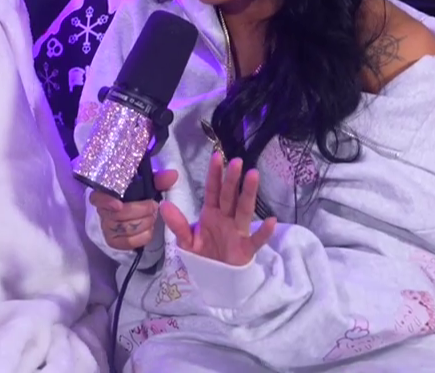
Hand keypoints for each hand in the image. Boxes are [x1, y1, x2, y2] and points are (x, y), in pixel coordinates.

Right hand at [89, 168, 179, 250]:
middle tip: (153, 206)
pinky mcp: (113, 241)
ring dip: (145, 222)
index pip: (98, 198)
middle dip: (141, 210)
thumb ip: (158, 180)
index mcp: (105, 193)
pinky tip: (149, 229)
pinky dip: (143, 235)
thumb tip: (172, 175)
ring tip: (152, 216)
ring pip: (126, 229)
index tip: (119, 204)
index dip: (106, 202)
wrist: (133, 216)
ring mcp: (106, 228)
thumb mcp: (146, 185)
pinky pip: (129, 242)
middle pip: (119, 215)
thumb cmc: (137, 197)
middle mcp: (103, 211)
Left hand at [160, 153, 276, 266]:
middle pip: (230, 196)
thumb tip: (163, 205)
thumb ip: (177, 224)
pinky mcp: (246, 249)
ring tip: (253, 176)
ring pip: (244, 210)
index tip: (216, 157)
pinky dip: (264, 232)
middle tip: (237, 161)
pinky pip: (256, 240)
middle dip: (232, 179)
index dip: (215, 174)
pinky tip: (271, 221)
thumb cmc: (203, 254)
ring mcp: (238, 232)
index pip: (213, 190)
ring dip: (248, 194)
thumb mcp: (186, 241)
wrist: (214, 278)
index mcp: (211, 213)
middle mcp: (226, 218)